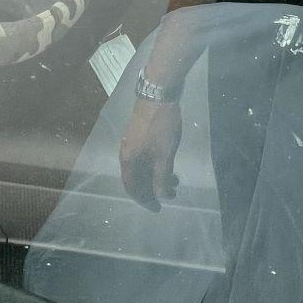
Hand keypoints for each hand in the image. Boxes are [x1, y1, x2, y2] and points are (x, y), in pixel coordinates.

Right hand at [119, 96, 181, 211]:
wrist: (159, 93)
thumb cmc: (161, 126)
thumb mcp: (164, 155)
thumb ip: (162, 177)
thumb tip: (162, 196)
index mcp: (128, 160)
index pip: (132, 188)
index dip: (145, 200)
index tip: (158, 208)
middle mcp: (127, 153)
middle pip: (137, 178)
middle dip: (154, 188)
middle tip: (170, 195)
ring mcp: (133, 142)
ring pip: (143, 167)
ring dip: (157, 176)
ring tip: (176, 180)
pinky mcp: (141, 134)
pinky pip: (146, 157)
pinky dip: (156, 165)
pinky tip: (170, 164)